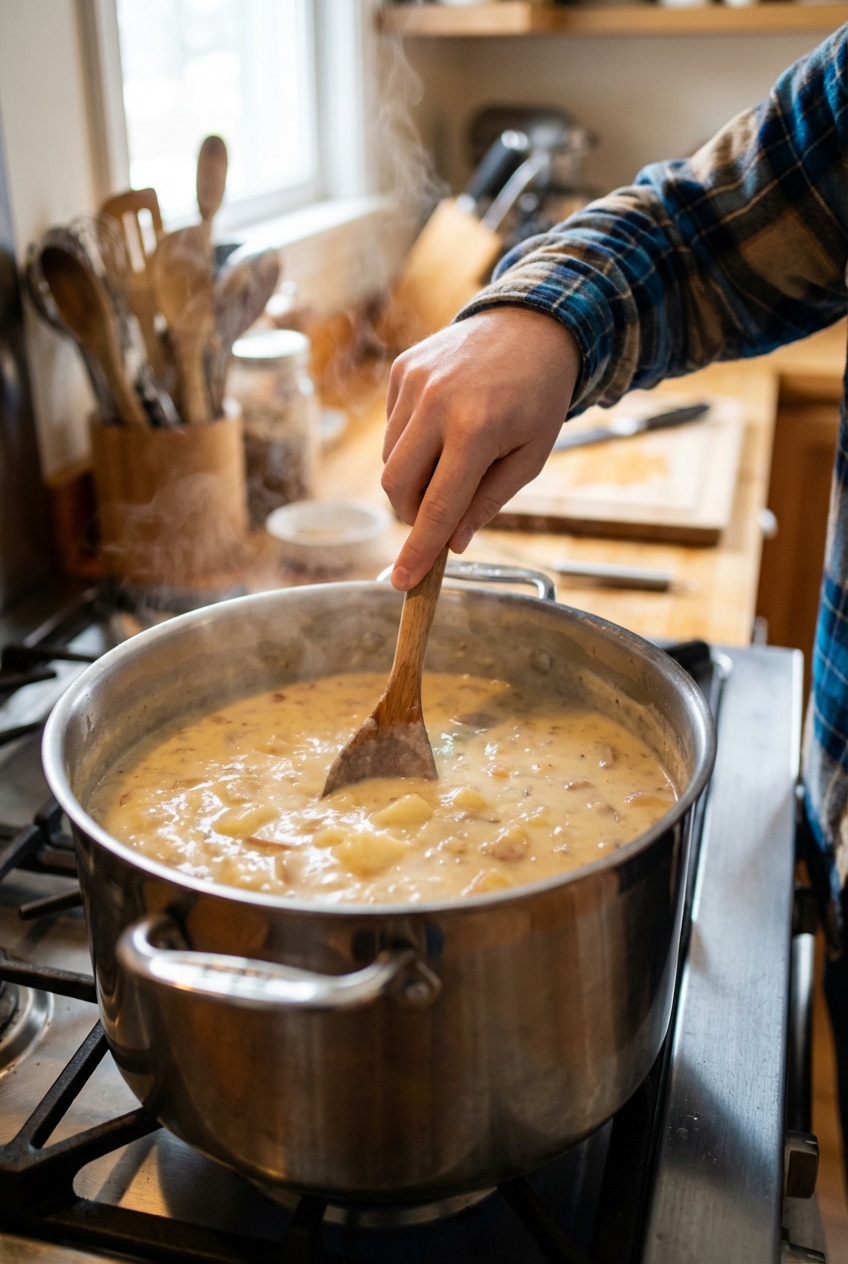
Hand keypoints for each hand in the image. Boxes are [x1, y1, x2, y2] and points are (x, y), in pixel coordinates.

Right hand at [382, 307, 580, 589]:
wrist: (531, 326)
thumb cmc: (537, 399)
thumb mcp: (530, 458)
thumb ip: (488, 502)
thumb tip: (452, 543)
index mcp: (476, 430)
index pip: (436, 506)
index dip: (418, 550)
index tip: (403, 582)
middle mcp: (437, 403)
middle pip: (397, 486)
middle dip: (412, 513)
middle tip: (440, 513)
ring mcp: (414, 382)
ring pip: (389, 460)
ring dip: (412, 479)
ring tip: (451, 460)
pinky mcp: (402, 370)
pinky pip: (392, 429)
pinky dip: (411, 444)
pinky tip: (443, 427)